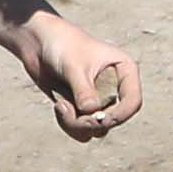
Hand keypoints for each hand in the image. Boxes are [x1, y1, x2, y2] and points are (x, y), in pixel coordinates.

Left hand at [18, 13, 138, 139]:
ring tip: (60, 107)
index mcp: (124, 71)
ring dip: (77, 125)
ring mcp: (99, 100)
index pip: (133, 102)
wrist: (39, 42)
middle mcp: (115, 88)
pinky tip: (58, 106)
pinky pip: (82, 129)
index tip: (99, 118)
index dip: (120, 115)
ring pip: (97, 128)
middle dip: (90, 122)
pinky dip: (69, 124)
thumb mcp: (74, 67)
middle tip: (66, 111)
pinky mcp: (82, 108)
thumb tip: (91, 113)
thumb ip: (84, 91)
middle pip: (113, 120)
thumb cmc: (62, 45)